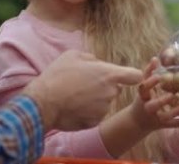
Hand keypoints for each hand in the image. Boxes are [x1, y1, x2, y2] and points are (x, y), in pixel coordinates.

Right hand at [21, 50, 142, 131]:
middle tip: (85, 84)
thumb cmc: (58, 75)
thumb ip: (92, 59)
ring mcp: (103, 110)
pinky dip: (87, 112)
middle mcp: (111, 93)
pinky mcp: (94, 122)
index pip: (136, 76)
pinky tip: (73, 107)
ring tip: (75, 95)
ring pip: (104, 102)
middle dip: (105, 87)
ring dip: (94, 100)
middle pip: (116, 90)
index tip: (126, 77)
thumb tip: (97, 63)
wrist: (43, 102)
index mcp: (109, 75)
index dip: (132, 76)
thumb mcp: (73, 55)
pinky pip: (95, 115)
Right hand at [130, 57, 178, 131]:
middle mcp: (148, 107)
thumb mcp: (143, 88)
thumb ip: (149, 73)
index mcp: (143, 97)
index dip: (150, 83)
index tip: (159, 76)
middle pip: (153, 105)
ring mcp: (156, 117)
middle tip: (173, 94)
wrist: (138, 121)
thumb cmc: (143, 100)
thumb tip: (155, 58)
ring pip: (165, 117)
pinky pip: (174, 124)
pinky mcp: (163, 125)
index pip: (144, 89)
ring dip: (175, 111)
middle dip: (162, 100)